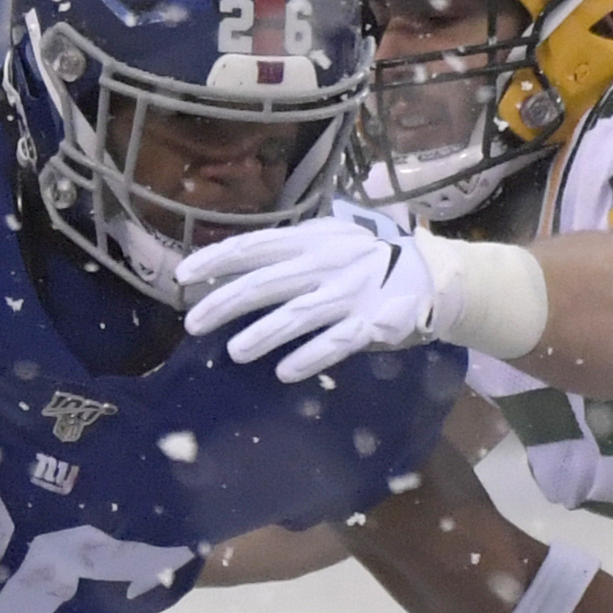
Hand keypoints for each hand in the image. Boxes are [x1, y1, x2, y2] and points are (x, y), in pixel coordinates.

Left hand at [166, 204, 438, 383]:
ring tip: (235, 352)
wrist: (430, 275)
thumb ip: (286, 252)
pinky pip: (337, 342)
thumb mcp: (327, 241)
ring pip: (299, 315)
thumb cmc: (364, 261)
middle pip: (268, 283)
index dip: (216, 260)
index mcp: (311, 240)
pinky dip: (310, 356)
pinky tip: (284, 372)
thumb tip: (229, 265)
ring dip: (264, 333)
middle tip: (193, 324)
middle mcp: (327, 263)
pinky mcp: (372, 323)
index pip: (255, 246)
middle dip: (226, 302)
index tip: (183, 277)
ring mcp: (350, 293)